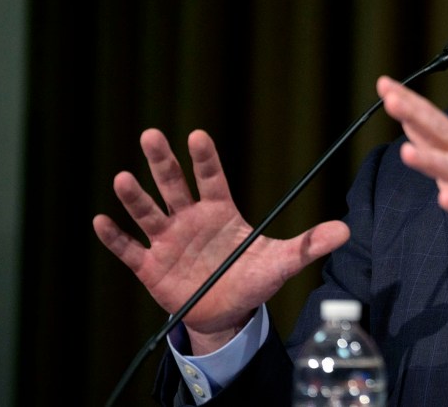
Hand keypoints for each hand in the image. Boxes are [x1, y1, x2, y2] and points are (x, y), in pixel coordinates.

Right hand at [92, 128, 349, 353]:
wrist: (226, 314)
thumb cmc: (252, 279)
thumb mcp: (282, 263)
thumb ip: (308, 244)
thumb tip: (346, 230)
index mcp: (221, 212)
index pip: (212, 179)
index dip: (205, 159)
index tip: (196, 136)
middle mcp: (190, 219)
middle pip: (174, 186)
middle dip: (163, 162)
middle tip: (151, 135)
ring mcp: (168, 241)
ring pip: (149, 213)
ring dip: (135, 197)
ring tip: (123, 177)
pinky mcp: (151, 267)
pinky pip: (130, 249)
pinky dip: (115, 237)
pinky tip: (101, 221)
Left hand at [376, 76, 447, 266]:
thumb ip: (433, 145)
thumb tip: (406, 122)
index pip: (430, 118)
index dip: (408, 101)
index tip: (384, 84)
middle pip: (439, 132)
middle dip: (414, 114)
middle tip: (391, 99)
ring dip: (429, 159)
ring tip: (406, 152)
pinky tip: (444, 198)